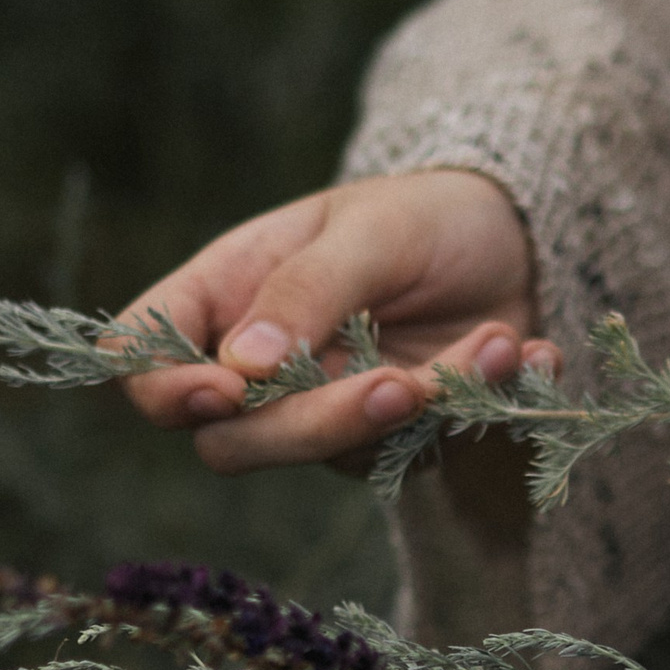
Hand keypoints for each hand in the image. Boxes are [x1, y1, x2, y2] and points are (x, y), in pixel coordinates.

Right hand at [117, 170, 559, 473]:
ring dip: (420, 410)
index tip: (227, 389)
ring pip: (328, 455)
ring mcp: (320, 408)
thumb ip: (306, 289)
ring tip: (496, 342)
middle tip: (405, 385)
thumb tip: (242, 367)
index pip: (142, 357)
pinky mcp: (388, 439)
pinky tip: (527, 353)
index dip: (163, 388)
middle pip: (231, 439)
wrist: (516, 239)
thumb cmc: (424, 214)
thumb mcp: (369, 229)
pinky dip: (474, 410)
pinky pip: (411, 455)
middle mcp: (257, 364)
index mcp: (224, 293)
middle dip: (319, 422)